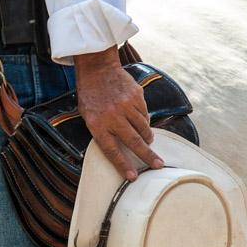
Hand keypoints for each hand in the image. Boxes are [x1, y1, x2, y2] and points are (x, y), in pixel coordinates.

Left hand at [75, 46, 162, 180]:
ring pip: (143, 127)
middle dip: (148, 156)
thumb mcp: (88, 116)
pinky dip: (144, 119)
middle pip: (134, 142)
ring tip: (147, 140)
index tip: (133, 176)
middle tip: (158, 165)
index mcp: (98, 125)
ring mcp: (126, 106)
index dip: (123, 165)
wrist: (97, 70)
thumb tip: (121, 146)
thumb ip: (103, 131)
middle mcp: (113, 117)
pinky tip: (138, 117)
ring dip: (147, 136)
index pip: (112, 150)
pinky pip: (145, 114)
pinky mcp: (137, 97)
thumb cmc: (90, 96)